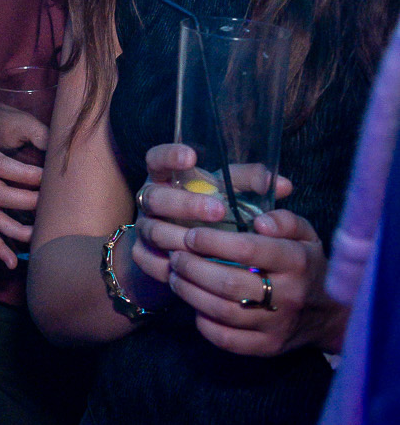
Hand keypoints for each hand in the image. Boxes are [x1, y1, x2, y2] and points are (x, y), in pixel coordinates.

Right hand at [0, 102, 46, 268]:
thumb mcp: (19, 120)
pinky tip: (11, 262)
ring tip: (37, 236)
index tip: (47, 178)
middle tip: (48, 205)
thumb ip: (39, 134)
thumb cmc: (1, 121)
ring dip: (13, 229)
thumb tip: (64, 150)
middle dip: (24, 202)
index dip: (24, 175)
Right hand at [131, 141, 293, 286]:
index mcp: (168, 179)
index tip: (192, 157)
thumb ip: (248, 184)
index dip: (169, 156)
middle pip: (155, 197)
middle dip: (185, 204)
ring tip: (207, 244)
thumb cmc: (209, 214)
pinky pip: (149, 260)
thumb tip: (283, 185)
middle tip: (218, 211)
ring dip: (179, 237)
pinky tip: (193, 268)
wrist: (182, 253)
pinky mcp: (142, 255)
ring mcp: (144, 228)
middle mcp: (151, 201)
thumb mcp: (225, 194)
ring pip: (152, 230)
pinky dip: (169, 265)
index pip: (156, 159)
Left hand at [169, 207, 342, 355]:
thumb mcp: (305, 234)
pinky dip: (203, 322)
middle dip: (193, 267)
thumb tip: (259, 221)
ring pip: (222, 311)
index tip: (191, 236)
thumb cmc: (307, 264)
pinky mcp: (267, 347)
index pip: (247, 249)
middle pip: (228, 282)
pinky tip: (194, 305)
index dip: (212, 241)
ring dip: (190, 292)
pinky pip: (226, 339)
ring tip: (176, 276)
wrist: (330, 315)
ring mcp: (277, 325)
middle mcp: (287, 295)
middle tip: (176, 256)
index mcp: (296, 261)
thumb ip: (284, 219)